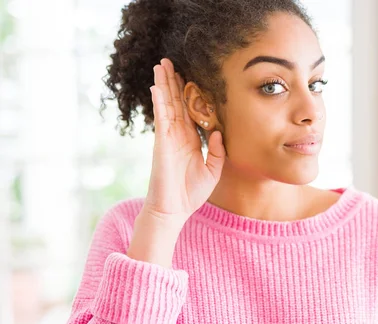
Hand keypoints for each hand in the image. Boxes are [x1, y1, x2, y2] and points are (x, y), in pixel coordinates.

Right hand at [144, 58, 224, 221]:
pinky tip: (157, 87)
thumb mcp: (213, 171)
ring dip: (163, 84)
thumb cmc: (191, 193)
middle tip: (170, 61)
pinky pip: (161, 118)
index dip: (188, 93)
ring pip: (166, 105)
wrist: (174, 209)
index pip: (189, 111)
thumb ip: (218, 152)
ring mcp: (168, 137)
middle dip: (172, 82)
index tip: (188, 76)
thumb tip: (220, 133)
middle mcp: (178, 135)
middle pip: (176, 102)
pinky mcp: (162, 143)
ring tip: (161, 65)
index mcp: (191, 141)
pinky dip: (159, 102)